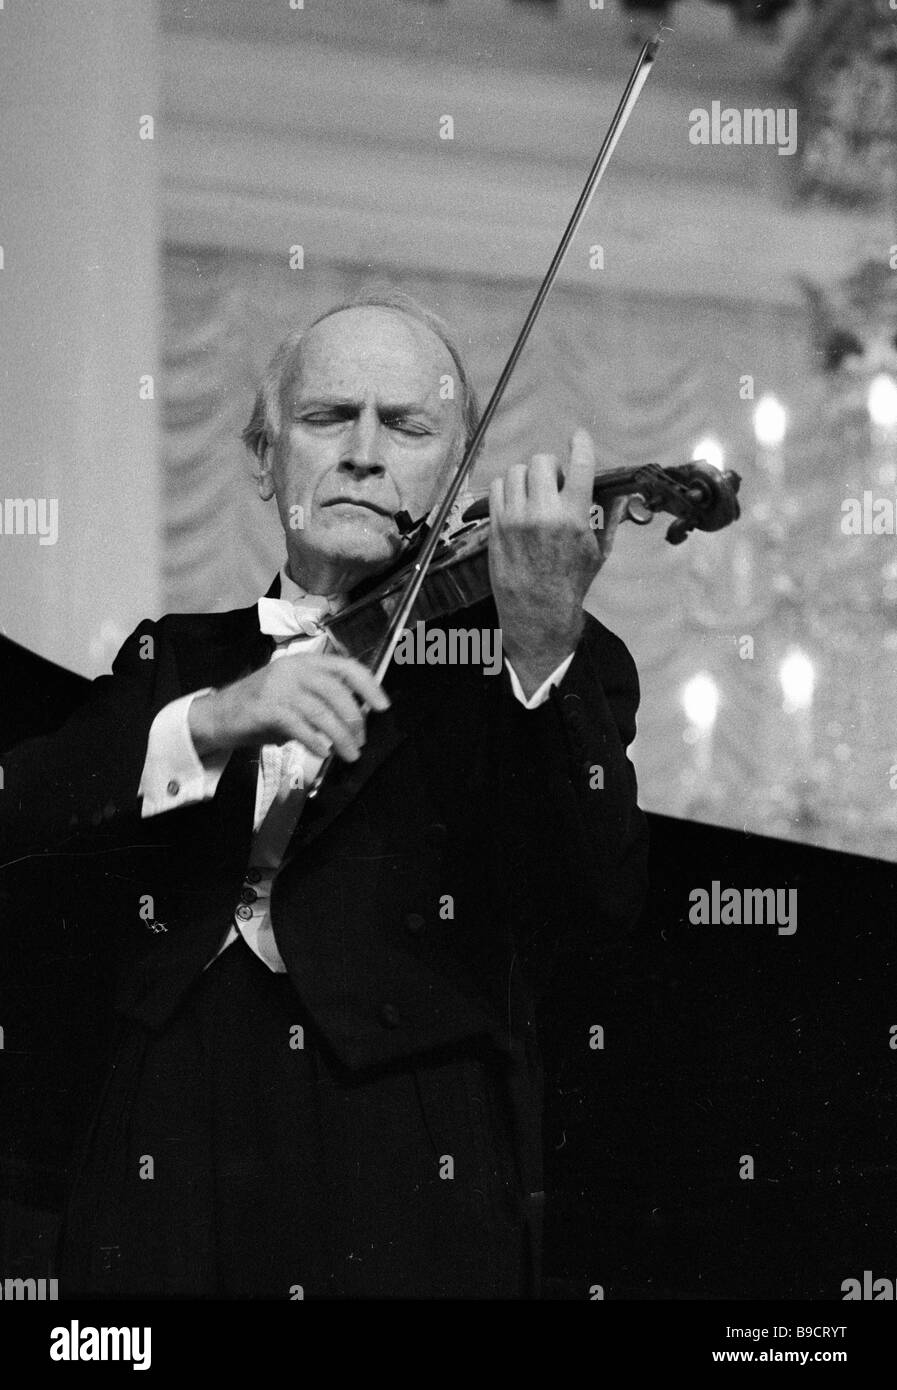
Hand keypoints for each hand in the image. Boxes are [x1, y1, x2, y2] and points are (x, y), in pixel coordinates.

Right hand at [189, 653, 389, 762]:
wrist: (218, 715)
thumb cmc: (262, 708)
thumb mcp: (295, 695)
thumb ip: (323, 700)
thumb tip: (356, 720)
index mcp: (306, 662)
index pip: (346, 667)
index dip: (369, 686)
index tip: (383, 706)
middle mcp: (294, 669)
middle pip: (337, 691)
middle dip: (355, 719)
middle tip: (362, 741)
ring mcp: (278, 687)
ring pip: (322, 711)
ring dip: (340, 736)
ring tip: (350, 754)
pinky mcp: (266, 709)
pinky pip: (300, 726)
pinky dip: (315, 741)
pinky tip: (322, 752)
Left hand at [488, 428, 625, 694]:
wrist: (537, 611)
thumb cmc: (571, 582)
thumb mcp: (598, 551)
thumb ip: (609, 518)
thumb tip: (621, 495)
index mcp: (573, 516)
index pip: (579, 465)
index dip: (581, 444)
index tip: (579, 436)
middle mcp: (543, 512)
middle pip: (542, 461)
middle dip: (550, 467)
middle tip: (555, 482)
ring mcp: (515, 518)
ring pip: (516, 471)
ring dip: (528, 476)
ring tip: (535, 492)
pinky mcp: (496, 525)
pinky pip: (498, 487)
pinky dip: (508, 487)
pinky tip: (517, 501)